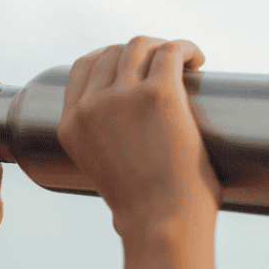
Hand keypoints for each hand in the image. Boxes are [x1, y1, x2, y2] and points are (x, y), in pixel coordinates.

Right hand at [56, 37, 222, 234]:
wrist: (162, 223)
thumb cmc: (143, 210)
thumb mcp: (103, 174)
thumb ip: (105, 148)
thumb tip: (128, 138)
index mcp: (71, 126)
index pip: (83, 68)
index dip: (110, 58)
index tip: (133, 66)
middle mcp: (91, 107)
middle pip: (113, 53)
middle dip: (141, 54)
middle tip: (166, 69)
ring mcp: (123, 97)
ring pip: (142, 46)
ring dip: (163, 48)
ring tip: (183, 64)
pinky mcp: (158, 93)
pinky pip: (172, 51)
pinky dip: (187, 48)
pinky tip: (197, 60)